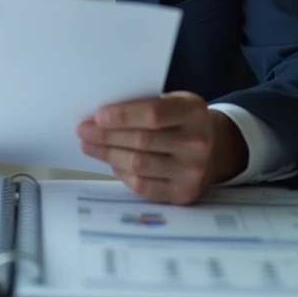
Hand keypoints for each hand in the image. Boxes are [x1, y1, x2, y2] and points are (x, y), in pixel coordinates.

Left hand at [76, 91, 247, 204]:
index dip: (123, 116)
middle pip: (142, 141)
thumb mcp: (172, 102)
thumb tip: (98, 117)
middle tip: (83, 131)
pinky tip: (111, 162)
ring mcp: (193, 171)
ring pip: (139, 164)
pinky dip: (122, 173)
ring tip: (89, 146)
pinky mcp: (184, 193)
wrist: (214, 149)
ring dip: (108, 155)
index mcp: (194, 111)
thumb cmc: (181, 121)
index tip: (97, 116)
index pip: (154, 114)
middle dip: (106, 136)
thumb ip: (143, 106)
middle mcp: (198, 142)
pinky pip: (143, 185)